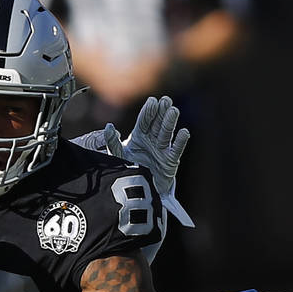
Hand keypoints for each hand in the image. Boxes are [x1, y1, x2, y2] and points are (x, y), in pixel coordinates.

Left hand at [99, 97, 193, 227]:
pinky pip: (176, 150)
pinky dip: (179, 142)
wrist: (137, 191)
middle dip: (162, 112)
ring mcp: (162, 150)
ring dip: (170, 122)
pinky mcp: (170, 162)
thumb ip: (112, 142)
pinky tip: (184, 132)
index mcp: (139, 137)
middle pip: (157, 124)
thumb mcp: (117, 156)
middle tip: (166, 100)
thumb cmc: (127, 170)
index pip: (144, 122)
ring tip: (173, 110)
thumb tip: (109, 126)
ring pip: (166, 133)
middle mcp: (152, 141)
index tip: (152, 101)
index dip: (148, 112)